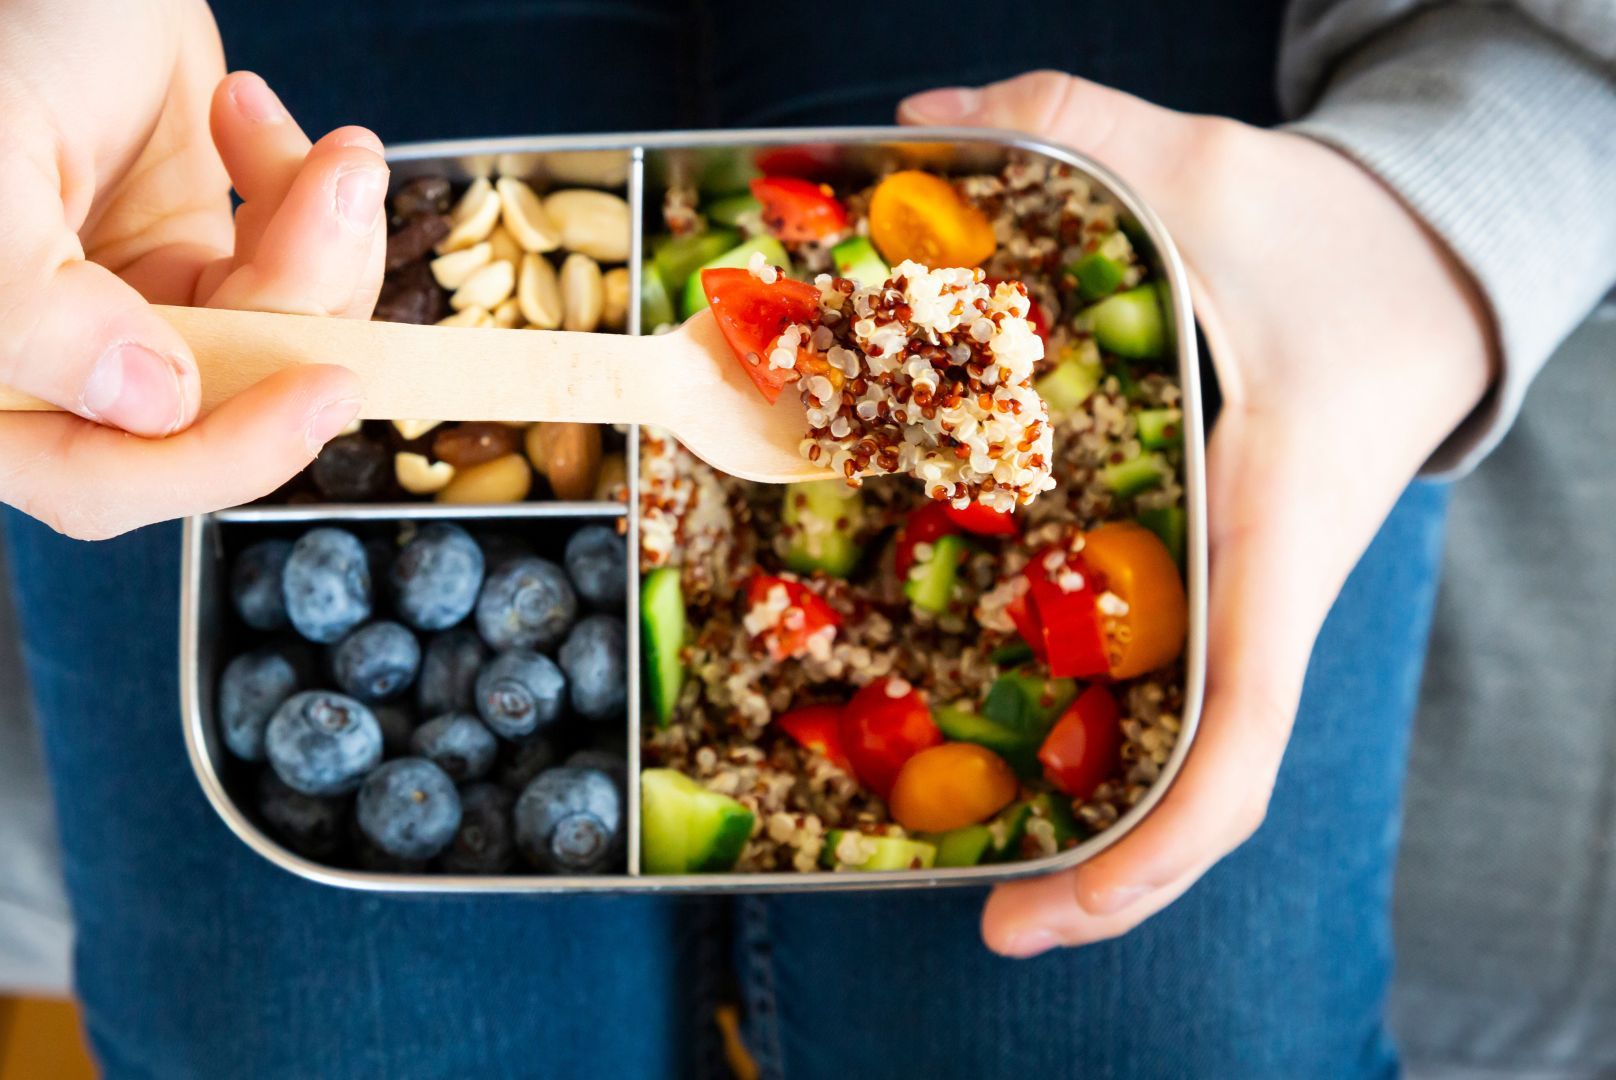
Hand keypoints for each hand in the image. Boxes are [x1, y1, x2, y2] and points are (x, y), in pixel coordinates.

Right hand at [0, 0, 387, 538]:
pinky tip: (258, 127)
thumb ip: (25, 301)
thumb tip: (148, 407)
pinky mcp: (183, 303)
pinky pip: (283, 311)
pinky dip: (313, 225)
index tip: (314, 377)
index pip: (72, 476)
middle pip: (188, 439)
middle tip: (342, 210)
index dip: (208, 455)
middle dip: (290, 329)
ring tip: (328, 154)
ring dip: (321, 260)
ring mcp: (102, 347)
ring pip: (259, 373)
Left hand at [899, 73, 1493, 954]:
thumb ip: (1074, 124)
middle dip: (1102, 877)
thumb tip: (918, 117)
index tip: (1036, 915)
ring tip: (957, 857)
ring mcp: (1234, 597)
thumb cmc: (1343, 240)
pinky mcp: (1210, 572)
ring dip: (1090, 817)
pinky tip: (989, 721)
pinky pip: (1156, 677)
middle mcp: (1256, 599)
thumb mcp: (1212, 168)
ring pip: (1173, 747)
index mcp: (1275, 541)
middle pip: (1195, 789)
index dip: (1149, 854)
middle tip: (977, 919)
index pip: (1240, 742)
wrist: (1431, 263)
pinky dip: (1090, 723)